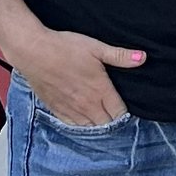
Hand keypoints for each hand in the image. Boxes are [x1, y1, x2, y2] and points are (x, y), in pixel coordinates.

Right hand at [17, 26, 145, 127]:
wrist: (33, 51)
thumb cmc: (64, 47)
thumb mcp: (96, 47)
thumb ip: (119, 56)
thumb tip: (142, 58)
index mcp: (100, 90)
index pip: (119, 113)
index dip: (125, 112)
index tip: (125, 107)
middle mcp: (87, 105)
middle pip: (106, 124)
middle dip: (113, 121)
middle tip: (114, 112)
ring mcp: (71, 109)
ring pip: (90, 128)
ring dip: (97, 125)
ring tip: (101, 117)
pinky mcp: (56, 109)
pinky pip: (73, 126)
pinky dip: (80, 125)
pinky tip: (82, 118)